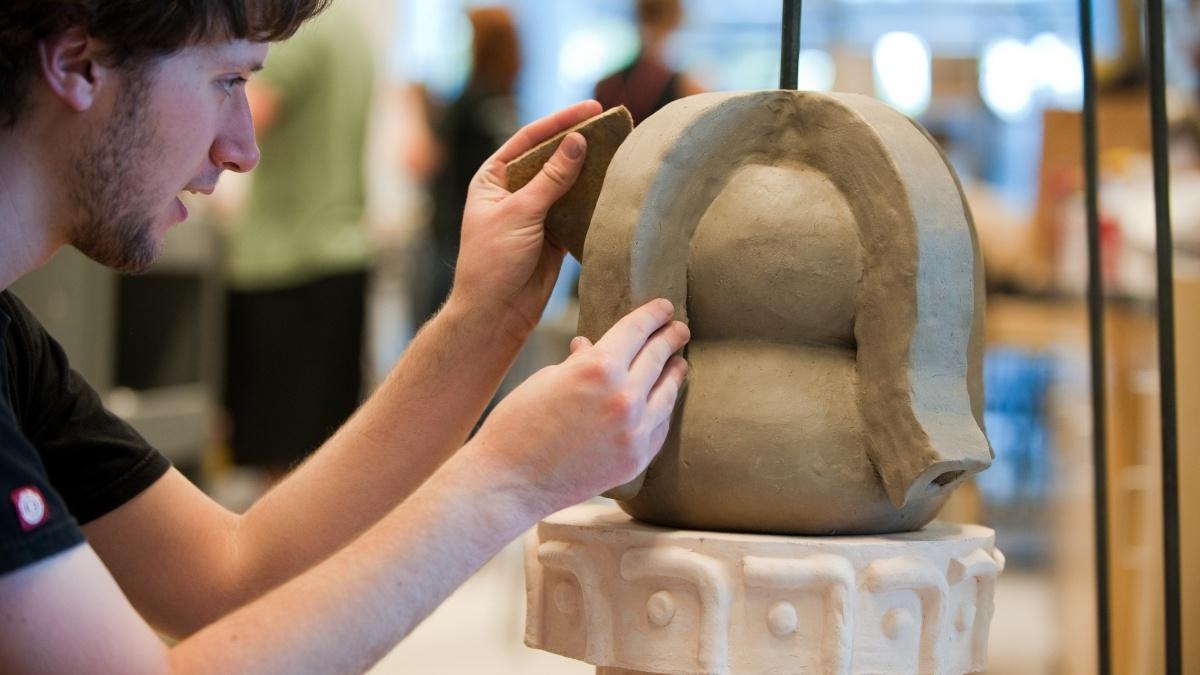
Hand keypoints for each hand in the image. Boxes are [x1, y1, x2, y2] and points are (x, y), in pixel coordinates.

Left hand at [450, 100, 602, 335]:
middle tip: (612, 126)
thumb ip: (551, 178)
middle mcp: (514, 192)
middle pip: (551, 158)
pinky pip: (577, 210)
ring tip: (620, 152)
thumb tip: (576, 142)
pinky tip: (614, 187)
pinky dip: (594, 200)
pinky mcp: (554, 234)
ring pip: (567, 184)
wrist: (496, 312)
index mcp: (493, 179)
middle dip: (579, 142)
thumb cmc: (492, 261)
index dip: (559, 123)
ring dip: (590, 170)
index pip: (529, 140)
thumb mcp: (520, 213)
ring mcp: (535, 213)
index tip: (590, 109)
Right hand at [470, 299, 690, 515]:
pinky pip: (659, 426)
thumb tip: (589, 347)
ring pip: (667, 393)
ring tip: (679, 363)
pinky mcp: (636, 459)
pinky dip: (662, 409)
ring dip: (675, 373)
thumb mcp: (545, 379)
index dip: (653, 314)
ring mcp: (635, 431)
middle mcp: (624, 396)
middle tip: (679, 329)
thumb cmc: (517, 425)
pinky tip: (663, 401)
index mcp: (598, 367)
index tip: (664, 308)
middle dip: (671, 338)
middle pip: (658, 357)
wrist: (509, 483)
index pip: (636, 330)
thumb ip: (577, 362)